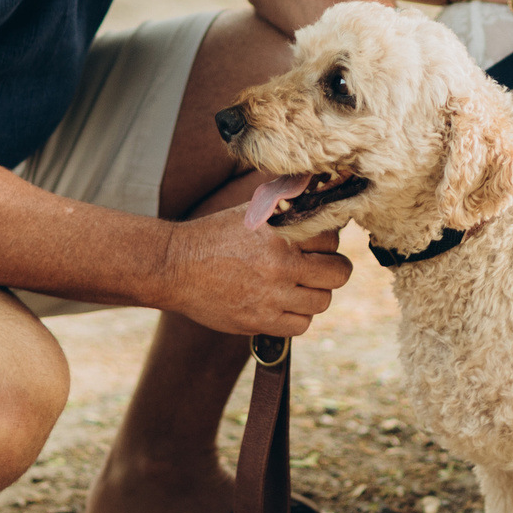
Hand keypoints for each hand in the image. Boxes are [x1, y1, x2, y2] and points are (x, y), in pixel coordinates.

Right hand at [164, 212, 351, 338]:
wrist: (175, 266)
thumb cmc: (215, 234)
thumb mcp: (251, 210)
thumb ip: (286, 202)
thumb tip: (316, 186)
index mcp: (280, 233)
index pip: (331, 238)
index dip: (327, 240)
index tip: (317, 244)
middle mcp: (280, 264)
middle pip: (337, 273)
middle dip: (333, 268)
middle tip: (321, 267)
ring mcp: (271, 296)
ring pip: (321, 301)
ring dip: (314, 293)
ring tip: (298, 286)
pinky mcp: (259, 321)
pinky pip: (300, 325)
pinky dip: (297, 316)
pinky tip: (283, 304)